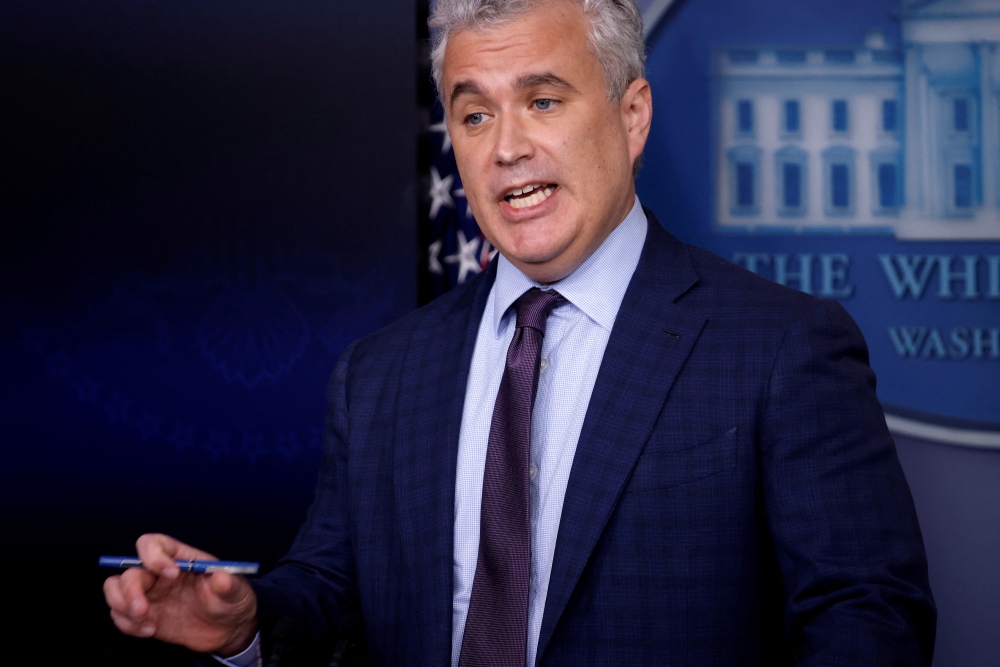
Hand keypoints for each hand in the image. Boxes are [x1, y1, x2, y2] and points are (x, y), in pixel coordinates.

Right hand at [103, 533, 257, 655]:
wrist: (228, 629)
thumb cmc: (231, 601)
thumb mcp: (236, 591)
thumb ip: (228, 585)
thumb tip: (221, 577)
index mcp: (180, 558)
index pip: (152, 544)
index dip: (154, 556)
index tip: (172, 574)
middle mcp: (159, 573)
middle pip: (128, 571)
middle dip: (130, 590)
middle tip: (144, 610)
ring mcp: (149, 594)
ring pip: (115, 589)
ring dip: (122, 606)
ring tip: (145, 622)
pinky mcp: (144, 615)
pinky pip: (119, 615)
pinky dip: (127, 624)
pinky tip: (149, 631)